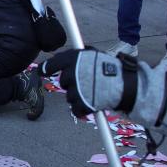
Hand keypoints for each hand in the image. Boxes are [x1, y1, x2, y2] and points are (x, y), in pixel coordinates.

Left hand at [42, 48, 166, 127]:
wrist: (126, 84)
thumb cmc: (111, 69)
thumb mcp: (94, 55)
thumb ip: (78, 57)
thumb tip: (60, 59)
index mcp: (75, 58)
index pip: (54, 63)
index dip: (46, 67)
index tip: (41, 72)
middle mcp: (73, 72)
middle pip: (63, 82)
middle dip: (72, 83)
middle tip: (86, 83)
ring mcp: (77, 89)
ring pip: (70, 96)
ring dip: (78, 96)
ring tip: (94, 92)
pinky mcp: (82, 103)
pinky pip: (75, 109)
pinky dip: (81, 110)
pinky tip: (91, 106)